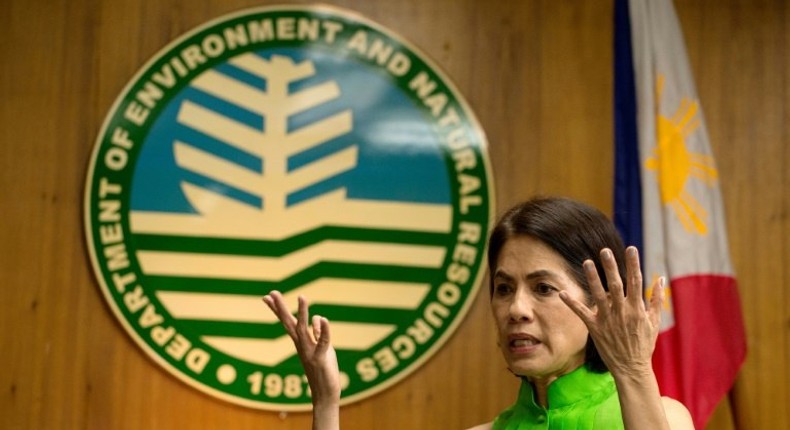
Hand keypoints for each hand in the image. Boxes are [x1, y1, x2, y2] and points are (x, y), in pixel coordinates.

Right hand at [262, 291, 340, 404]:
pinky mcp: (320, 358)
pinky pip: (322, 342)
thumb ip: (318, 334)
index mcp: (300, 341)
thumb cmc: (323, 370)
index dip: (277, 309)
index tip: (267, 296)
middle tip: (272, 292)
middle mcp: (301, 345)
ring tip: (302, 296)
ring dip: (302, 312)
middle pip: (289, 323)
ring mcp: (309, 352)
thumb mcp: (321, 347)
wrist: (325, 394)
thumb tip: (317, 318)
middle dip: (281, 308)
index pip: (287, 322)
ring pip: (303, 329)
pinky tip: (324, 319)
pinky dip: (323, 331)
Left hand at [559, 246, 663, 377]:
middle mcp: (622, 312)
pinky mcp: (595, 328)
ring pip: (599, 295)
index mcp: (637, 309)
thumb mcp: (654, 322)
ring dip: (592, 278)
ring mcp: (608, 320)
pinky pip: (582, 313)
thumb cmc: (644, 344)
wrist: (632, 368)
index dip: (633, 264)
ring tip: (587, 262)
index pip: (636, 281)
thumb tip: (660, 279)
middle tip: (604, 251)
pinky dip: (572, 303)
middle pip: (616, 285)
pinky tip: (562, 293)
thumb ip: (656, 300)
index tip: (631, 248)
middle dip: (611, 267)